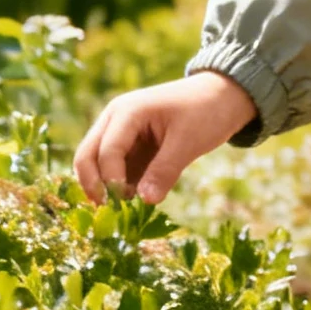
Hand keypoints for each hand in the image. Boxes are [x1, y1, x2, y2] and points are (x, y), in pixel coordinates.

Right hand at [74, 72, 257, 206]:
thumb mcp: (188, 142)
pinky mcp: (130, 146)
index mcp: (127, 111)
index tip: (126, 205)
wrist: (223, 95)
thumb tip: (145, 202)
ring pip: (96, 164)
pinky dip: (120, 187)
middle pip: (87, 156)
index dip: (112, 180)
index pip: (107, 151)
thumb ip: (165, 171)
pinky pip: (116, 170)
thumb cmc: (206, 111)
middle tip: (109, 214)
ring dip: (105, 188)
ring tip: (124, 214)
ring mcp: (119, 133)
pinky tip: (134, 205)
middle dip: (94, 185)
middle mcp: (115, 120)